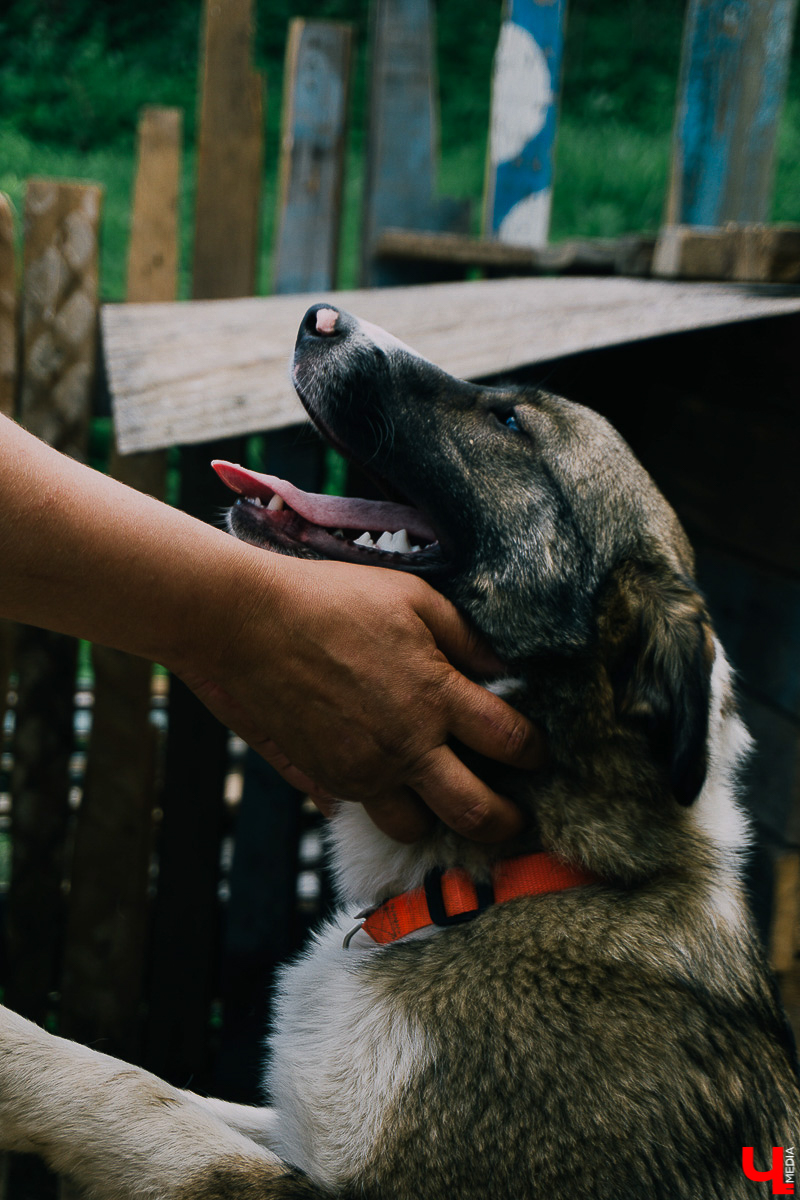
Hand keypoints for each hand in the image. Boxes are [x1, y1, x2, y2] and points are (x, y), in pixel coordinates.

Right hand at [176, 555, 545, 842]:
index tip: (539, 754)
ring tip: (440, 798)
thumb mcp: (413, 598)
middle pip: (475, 812)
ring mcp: (360, 770)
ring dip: (434, 817)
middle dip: (506, 822)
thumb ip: (466, 639)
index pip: (511, 743)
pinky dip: (378, 803)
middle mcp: (404, 746)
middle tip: (515, 818)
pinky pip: (360, 812)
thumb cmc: (331, 599)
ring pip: (415, 827)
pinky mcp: (322, 777)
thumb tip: (503, 671)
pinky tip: (381, 778)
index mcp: (435, 697)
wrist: (245, 622)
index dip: (536, 752)